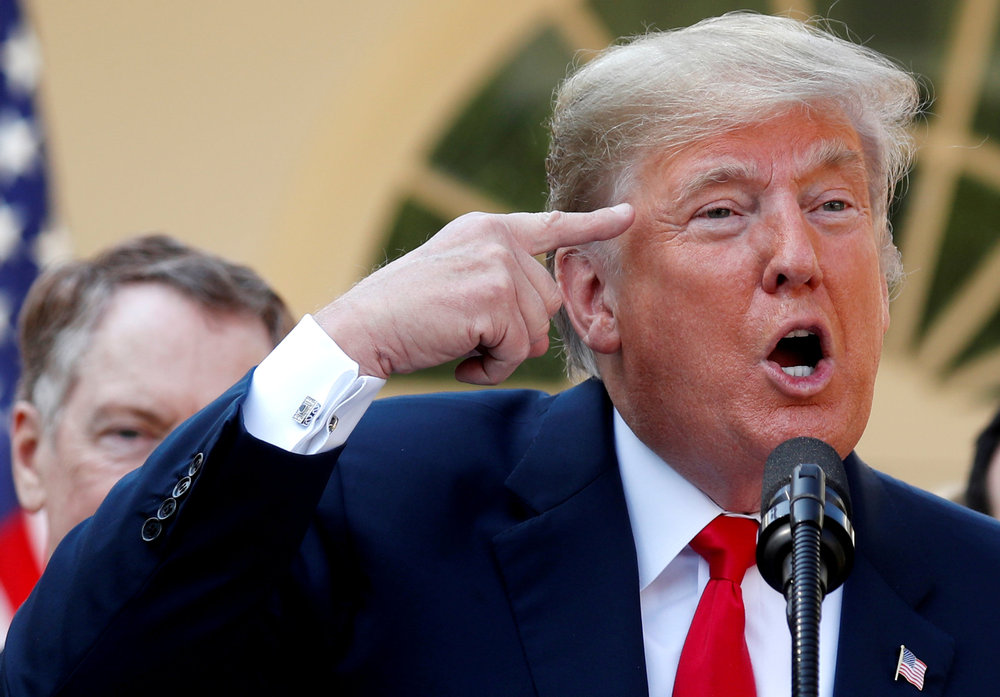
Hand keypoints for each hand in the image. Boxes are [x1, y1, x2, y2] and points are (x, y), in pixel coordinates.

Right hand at [314, 204, 633, 384]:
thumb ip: (498, 272)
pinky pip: (516, 352)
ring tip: (460, 344)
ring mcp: (497, 265)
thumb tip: (541, 303)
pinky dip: (492, 368)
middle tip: (470, 336)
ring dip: (501, 353)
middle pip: (547, 303)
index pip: (551, 225)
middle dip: (515, 333)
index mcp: (488, 229)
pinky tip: (460, 360)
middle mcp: (497, 239)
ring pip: (535, 332)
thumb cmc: (404, 312)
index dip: (594, 224)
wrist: (362, 328)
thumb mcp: (456, 273)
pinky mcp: (493, 298)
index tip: (629, 216)